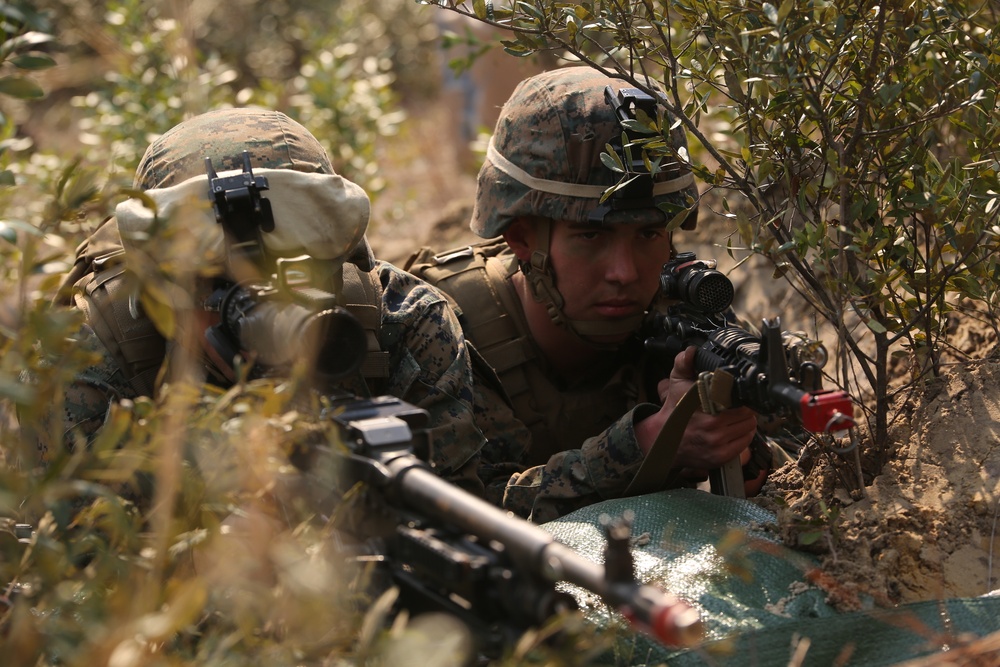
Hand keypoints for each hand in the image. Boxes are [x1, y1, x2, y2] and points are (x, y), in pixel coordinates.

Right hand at [636, 346, 757, 471]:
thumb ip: (683, 364)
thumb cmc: (674, 411)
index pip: (737, 398)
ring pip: (748, 426)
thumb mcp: (676, 384)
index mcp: (703, 405)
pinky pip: (745, 442)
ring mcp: (716, 443)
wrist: (663, 440)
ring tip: (732, 418)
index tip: (735, 395)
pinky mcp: (720, 456)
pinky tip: (732, 431)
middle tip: (733, 407)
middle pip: (746, 412)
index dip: (738, 395)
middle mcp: (711, 425)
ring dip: (745, 421)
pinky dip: (743, 435)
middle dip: (742, 408)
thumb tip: (691, 351)